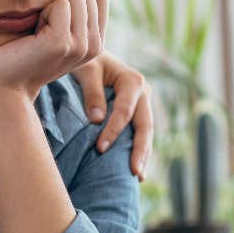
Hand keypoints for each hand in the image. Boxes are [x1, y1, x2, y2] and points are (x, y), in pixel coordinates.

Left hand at [0, 0, 106, 98]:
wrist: (7, 84)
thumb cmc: (28, 52)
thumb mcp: (62, 32)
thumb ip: (82, 14)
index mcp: (98, 42)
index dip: (72, 2)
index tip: (57, 25)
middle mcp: (95, 46)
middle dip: (60, 4)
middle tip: (45, 31)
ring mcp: (80, 45)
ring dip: (50, 9)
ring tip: (40, 34)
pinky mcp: (62, 42)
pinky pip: (59, 4)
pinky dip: (42, 14)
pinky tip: (34, 37)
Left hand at [69, 51, 154, 178]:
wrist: (92, 55)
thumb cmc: (87, 62)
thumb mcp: (86, 71)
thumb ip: (92, 93)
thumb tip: (97, 121)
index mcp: (133, 81)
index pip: (124, 112)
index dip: (113, 131)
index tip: (100, 148)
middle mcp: (144, 92)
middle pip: (145, 126)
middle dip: (140, 150)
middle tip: (135, 173)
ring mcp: (143, 103)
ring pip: (146, 132)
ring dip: (143, 154)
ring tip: (139, 177)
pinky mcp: (138, 112)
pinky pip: (140, 133)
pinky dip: (139, 149)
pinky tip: (135, 167)